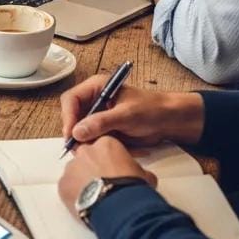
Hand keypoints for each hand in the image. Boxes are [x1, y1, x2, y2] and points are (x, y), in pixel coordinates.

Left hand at [58, 137, 157, 218]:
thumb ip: (139, 171)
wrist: (118, 206)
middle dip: (94, 169)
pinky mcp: (62, 184)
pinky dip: (74, 194)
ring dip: (83, 181)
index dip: (110, 161)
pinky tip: (86, 204)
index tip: (114, 172)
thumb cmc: (131, 189)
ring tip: (95, 197)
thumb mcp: (144, 176)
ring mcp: (71, 167)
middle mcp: (85, 151)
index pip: (105, 148)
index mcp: (106, 144)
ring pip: (75, 172)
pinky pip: (67, 188)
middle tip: (104, 184)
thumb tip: (144, 176)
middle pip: (87, 157)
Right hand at [60, 73, 205, 146]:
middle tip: (79, 149)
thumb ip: (101, 122)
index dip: (68, 117)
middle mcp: (94, 100)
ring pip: (82, 131)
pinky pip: (94, 140)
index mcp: (96, 87)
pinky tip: (113, 150)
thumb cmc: (151, 110)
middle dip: (76, 133)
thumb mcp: (126, 115)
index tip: (71, 134)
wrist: (170, 122)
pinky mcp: (105, 129)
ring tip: (98, 151)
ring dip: (89, 142)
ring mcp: (99, 116)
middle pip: (73, 116)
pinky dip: (100, 147)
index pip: (71, 100)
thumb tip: (77, 132)